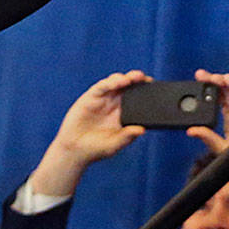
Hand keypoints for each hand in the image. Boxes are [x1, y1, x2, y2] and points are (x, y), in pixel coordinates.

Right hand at [28, 71, 151, 196]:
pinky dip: (110, 82)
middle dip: (137, 80)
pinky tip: (119, 82)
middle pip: (128, 86)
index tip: (154, 86)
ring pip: (115, 82)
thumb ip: (126, 137)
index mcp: (123, 114)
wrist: (74, 150)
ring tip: (133, 78)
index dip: (145, 91)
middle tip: (146, 78)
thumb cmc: (95, 149)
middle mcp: (114, 104)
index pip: (137, 98)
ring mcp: (102, 99)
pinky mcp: (90, 97)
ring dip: (125, 78)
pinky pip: (101, 86)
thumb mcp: (114, 145)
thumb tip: (142, 130)